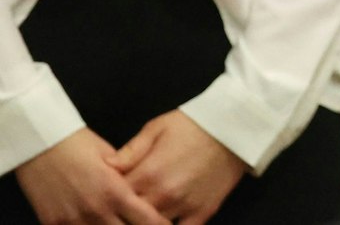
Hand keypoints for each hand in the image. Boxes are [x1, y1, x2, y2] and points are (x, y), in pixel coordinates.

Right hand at [16, 128, 169, 224]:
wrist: (38, 141)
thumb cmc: (77, 143)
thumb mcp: (111, 158)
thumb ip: (127, 179)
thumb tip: (142, 193)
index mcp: (115, 192)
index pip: (148, 220)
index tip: (168, 223)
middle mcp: (96, 210)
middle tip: (142, 223)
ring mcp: (73, 220)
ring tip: (119, 223)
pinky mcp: (53, 224)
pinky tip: (95, 224)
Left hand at [113, 110, 247, 224]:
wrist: (234, 128)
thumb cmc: (192, 124)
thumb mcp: (156, 128)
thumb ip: (130, 151)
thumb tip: (105, 166)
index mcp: (148, 173)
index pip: (115, 196)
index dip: (108, 196)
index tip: (105, 194)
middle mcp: (163, 195)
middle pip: (130, 216)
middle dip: (122, 213)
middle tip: (119, 208)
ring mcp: (183, 207)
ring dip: (143, 221)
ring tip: (138, 215)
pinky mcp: (202, 214)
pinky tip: (162, 223)